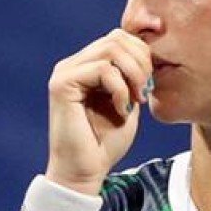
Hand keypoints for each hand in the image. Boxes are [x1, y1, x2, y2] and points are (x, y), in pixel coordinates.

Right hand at [45, 30, 151, 193]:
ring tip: (136, 100)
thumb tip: (145, 52)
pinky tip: (121, 109)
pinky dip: (120, 88)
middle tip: (145, 92)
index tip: (148, 87)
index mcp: (86, 66)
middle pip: (116, 37)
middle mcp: (72, 64)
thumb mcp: (127, 102)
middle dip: (140, 62)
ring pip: (110, 48)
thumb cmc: (105, 144)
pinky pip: (102, 68)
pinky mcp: (62, 84)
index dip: (141, 55)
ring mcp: (64, 72)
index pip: (118, 38)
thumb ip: (131, 77)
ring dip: (133, 74)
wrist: (84, 172)